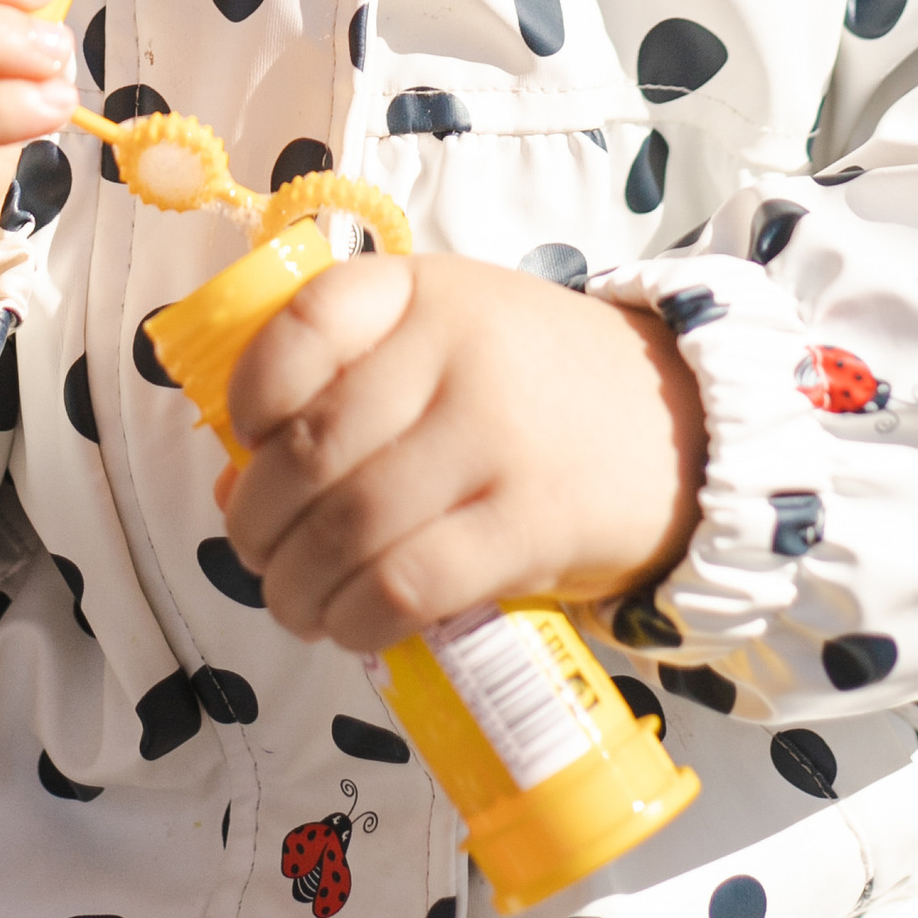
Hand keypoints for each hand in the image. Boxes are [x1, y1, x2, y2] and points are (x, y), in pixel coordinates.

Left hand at [218, 255, 706, 650]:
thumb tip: (234, 483)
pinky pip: (407, 585)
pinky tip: (351, 626)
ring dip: (295, 588)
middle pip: (310, 453)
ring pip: (347, 529)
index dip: (251, 395)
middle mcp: (453, 353)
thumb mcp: (445, 338)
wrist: (683, 421)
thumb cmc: (533, 381)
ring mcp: (493, 437)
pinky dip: (356, 620)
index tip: (247, 442)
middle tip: (257, 554)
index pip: (301, 327)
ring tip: (294, 604)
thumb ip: (347, 385)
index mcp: (420, 290)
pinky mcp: (529, 524)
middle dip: (256, 524)